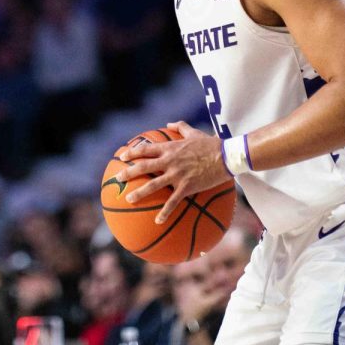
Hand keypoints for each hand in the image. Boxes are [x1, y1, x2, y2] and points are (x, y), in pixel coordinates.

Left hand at [117, 120, 232, 223]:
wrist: (226, 156)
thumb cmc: (211, 144)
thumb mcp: (194, 132)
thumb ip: (180, 127)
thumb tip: (170, 123)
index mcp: (170, 148)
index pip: (146, 149)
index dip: (132, 152)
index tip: (122, 156)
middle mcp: (170, 161)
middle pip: (143, 167)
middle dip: (128, 172)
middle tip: (118, 179)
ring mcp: (177, 174)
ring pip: (153, 185)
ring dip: (140, 192)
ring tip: (129, 199)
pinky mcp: (186, 187)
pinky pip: (173, 201)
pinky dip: (165, 211)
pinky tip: (158, 221)